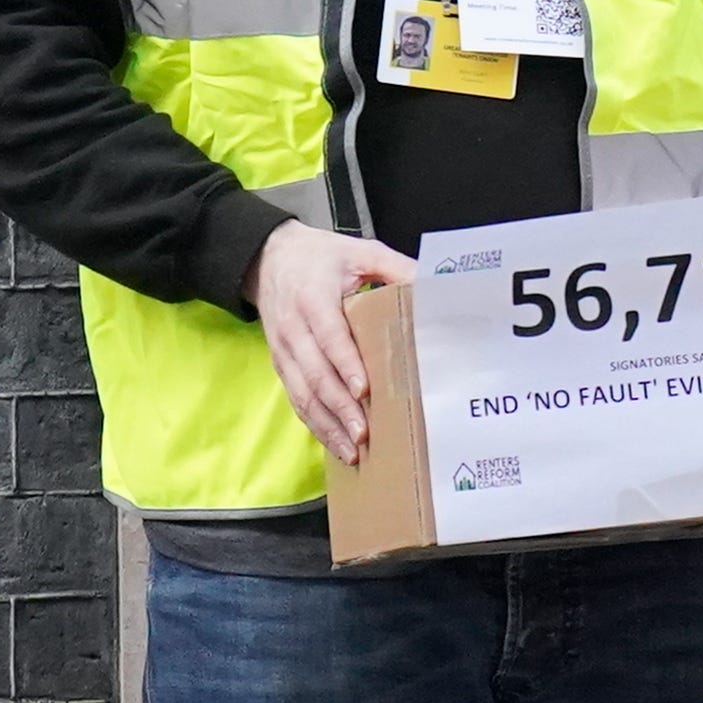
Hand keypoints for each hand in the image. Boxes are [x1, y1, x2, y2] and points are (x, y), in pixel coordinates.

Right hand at [249, 220, 416, 462]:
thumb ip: (394, 266)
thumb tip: (434, 287)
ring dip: (326, 425)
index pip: (329, 336)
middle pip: (314, 374)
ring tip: (352, 451)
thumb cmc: (319, 257)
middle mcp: (294, 329)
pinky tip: (335, 443)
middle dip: (339, 407)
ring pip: (302, 393)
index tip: (363, 390)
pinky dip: (314, 424)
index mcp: (313, 299)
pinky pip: (295, 398)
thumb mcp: (358, 251)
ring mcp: (284, 350)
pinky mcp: (281, 364)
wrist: (267, 258)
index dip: (345, 364)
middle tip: (364, 434)